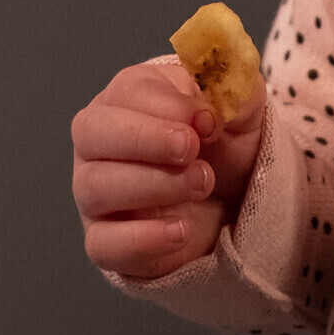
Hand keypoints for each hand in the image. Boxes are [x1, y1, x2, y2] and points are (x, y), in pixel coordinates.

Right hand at [71, 57, 266, 280]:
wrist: (234, 194)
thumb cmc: (225, 139)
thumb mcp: (241, 106)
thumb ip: (234, 90)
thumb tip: (210, 107)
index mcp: (129, 94)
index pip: (128, 92)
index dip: (169, 107)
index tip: (208, 121)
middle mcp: (99, 140)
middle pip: (92, 132)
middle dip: (145, 139)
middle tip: (191, 149)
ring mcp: (94, 192)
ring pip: (95, 187)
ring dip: (154, 185)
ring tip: (203, 183)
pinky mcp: (105, 239)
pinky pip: (103, 244)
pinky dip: (141, 239)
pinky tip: (181, 230)